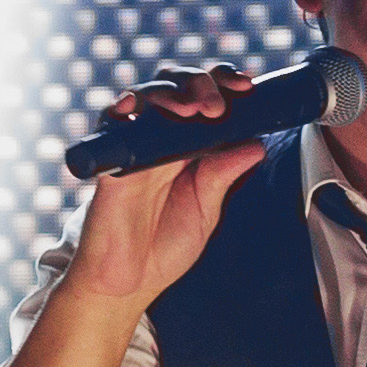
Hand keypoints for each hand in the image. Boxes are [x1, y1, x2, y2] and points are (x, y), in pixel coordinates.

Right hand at [66, 64, 269, 307]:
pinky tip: (134, 105)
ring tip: (191, 109)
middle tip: (216, 104)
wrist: (128, 284)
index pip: (204, 99)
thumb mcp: (205, 210)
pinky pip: (110, 126)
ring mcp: (134, 148)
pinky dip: (121, 109)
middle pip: (176, 86)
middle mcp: (160, 141)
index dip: (223, 84)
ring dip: (169, 92)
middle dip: (199, 82)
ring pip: (146, 96)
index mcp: (188, 148)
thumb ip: (223, 176)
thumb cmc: (164, 248)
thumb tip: (256, 144)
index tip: (245, 86)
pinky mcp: (110, 164)